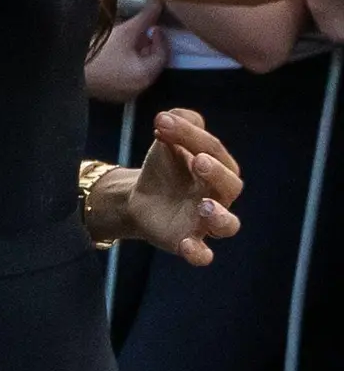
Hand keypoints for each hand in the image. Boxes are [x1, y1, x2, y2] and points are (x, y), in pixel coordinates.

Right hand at [86, 2, 170, 101]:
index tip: (153, 26)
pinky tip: (114, 54)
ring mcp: (124, 93)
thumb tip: (158, 3)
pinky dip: (125, 65)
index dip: (160, 37)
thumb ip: (144, 18)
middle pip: (151, 64)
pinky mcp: (110, 93)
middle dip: (148, 46)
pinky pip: (125, 76)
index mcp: (146, 75)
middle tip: (142, 31)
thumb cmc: (97, 54)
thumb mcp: (124, 32)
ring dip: (136, 55)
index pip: (163, 54)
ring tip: (127, 40)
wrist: (66, 72)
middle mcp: (139, 88)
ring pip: (137, 70)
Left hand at [123, 108, 244, 263]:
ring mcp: (205, 222)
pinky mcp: (188, 242)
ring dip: (220, 216)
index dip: (190, 135)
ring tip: (205, 205)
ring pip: (228, 225)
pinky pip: (202, 254)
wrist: (140, 197)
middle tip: (198, 161)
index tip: (162, 123)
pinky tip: (187, 245)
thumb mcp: (168, 141)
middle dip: (216, 173)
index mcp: (218, 168)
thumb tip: (171, 116)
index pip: (212, 150)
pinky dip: (199, 253)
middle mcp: (218, 196)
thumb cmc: (165, 168)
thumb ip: (178, 123)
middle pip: (230, 186)